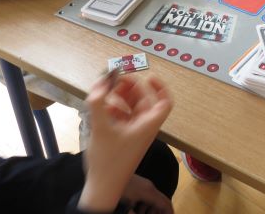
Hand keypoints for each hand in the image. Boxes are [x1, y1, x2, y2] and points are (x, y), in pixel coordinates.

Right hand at [79, 74, 172, 212]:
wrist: (102, 187)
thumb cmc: (108, 161)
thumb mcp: (101, 128)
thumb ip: (99, 102)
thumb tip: (101, 81)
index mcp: (147, 125)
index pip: (164, 102)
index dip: (160, 87)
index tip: (149, 76)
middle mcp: (144, 127)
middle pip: (145, 101)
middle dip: (132, 88)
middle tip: (117, 80)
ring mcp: (133, 133)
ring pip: (132, 108)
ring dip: (121, 98)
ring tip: (106, 93)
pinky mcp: (123, 138)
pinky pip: (123, 117)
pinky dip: (115, 109)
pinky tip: (103, 108)